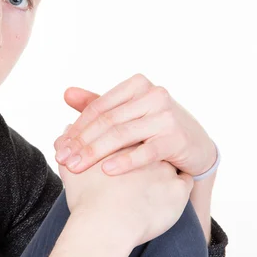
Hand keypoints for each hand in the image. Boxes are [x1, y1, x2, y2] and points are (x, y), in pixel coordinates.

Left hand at [55, 73, 216, 176]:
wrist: (196, 145)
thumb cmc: (155, 126)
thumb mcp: (128, 112)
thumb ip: (98, 103)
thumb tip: (66, 93)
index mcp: (137, 85)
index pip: (98, 107)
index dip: (77, 127)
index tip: (60, 146)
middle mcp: (153, 95)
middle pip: (107, 121)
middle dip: (81, 142)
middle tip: (62, 159)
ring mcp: (167, 116)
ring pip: (121, 135)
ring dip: (95, 153)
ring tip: (76, 168)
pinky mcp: (177, 138)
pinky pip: (145, 152)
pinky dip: (124, 161)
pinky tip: (105, 171)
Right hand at [59, 144, 194, 246]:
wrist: (107, 224)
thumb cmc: (86, 198)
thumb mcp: (71, 169)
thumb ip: (70, 145)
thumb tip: (67, 130)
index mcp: (123, 141)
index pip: (129, 132)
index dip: (124, 142)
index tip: (119, 152)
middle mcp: (146, 148)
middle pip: (150, 142)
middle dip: (145, 150)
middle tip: (137, 166)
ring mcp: (165, 168)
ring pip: (169, 161)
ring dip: (164, 166)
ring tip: (153, 180)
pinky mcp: (178, 190)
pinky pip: (184, 183)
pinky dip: (177, 187)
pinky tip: (169, 194)